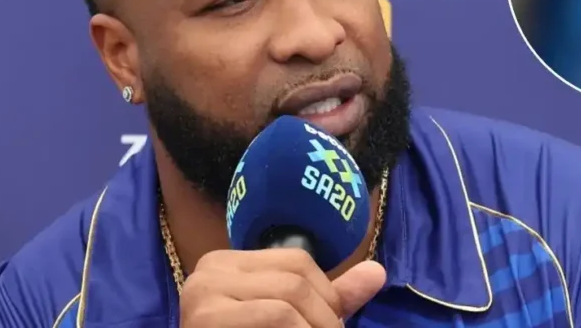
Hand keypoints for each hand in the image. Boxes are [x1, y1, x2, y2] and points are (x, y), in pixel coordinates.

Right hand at [179, 249, 386, 326]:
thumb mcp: (290, 321)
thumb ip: (329, 298)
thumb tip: (378, 272)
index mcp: (226, 262)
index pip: (296, 260)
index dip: (326, 294)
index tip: (330, 326)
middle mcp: (210, 268)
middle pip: (294, 276)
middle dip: (325, 314)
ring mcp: (203, 292)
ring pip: (289, 296)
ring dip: (317, 327)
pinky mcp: (206, 318)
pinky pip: (276, 315)